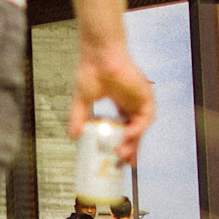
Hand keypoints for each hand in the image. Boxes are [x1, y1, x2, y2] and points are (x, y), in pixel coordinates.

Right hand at [70, 38, 154, 164]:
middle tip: (121, 163)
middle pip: (134, 132)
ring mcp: (139, 100)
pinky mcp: (146, 96)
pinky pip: (145, 118)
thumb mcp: (82, 100)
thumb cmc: (91, 70)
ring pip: (140, 128)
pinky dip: (137, 128)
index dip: (121, 144)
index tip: (116, 157)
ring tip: (121, 153)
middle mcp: (132, 103)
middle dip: (129, 149)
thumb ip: (78, 117)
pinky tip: (127, 135)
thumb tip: (72, 136)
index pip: (124, 128)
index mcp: (121, 103)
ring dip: (133, 142)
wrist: (98, 55)